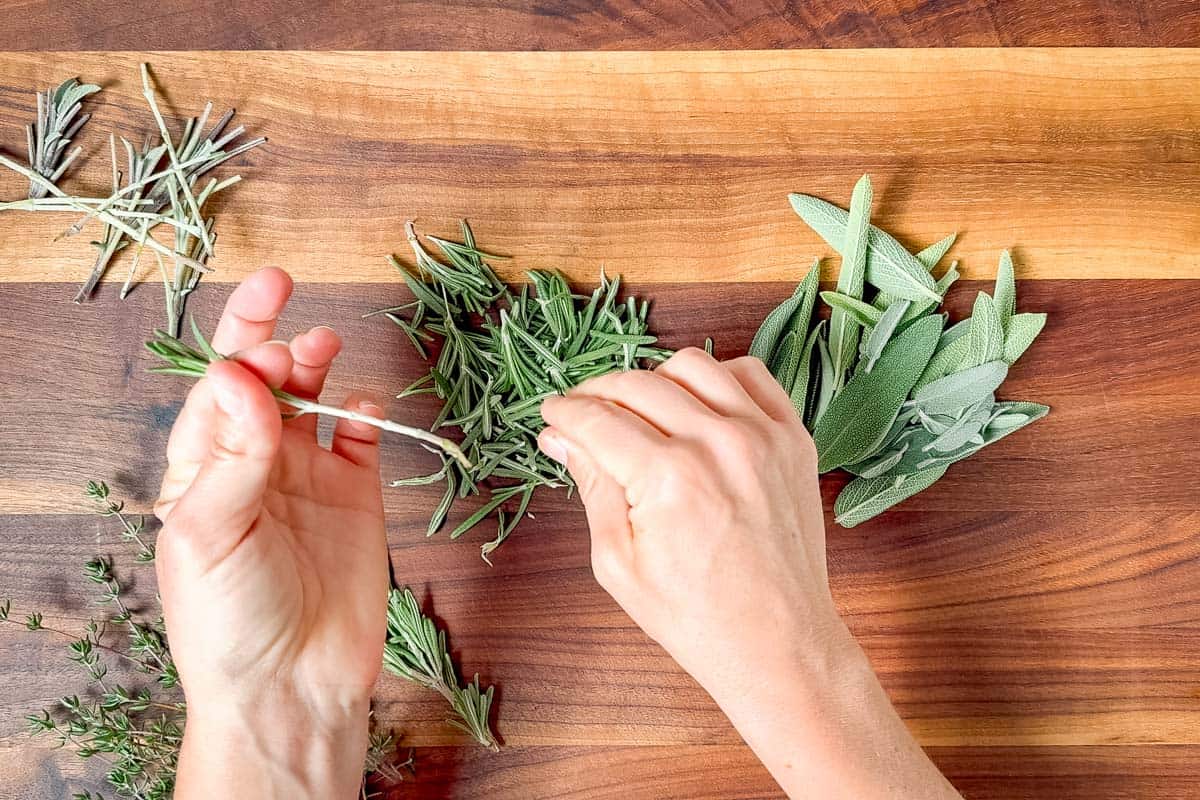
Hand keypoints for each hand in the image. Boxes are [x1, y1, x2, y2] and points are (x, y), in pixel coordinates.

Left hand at [155, 268, 387, 798]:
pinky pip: (361, 439)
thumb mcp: (209, 534)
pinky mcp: (356, 498)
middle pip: (262, 383)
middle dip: (268, 337)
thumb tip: (238, 373)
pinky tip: (365, 403)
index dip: (235, 349)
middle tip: (283, 299)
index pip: (215, 392)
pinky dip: (366, 413)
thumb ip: (233, 454)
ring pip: (312, 401)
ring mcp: (307, 480)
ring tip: (323, 343)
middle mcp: (253, 466)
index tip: (262, 318)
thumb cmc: (229, 622)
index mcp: (202, 473)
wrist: (292, 686)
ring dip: (316, 366)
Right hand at [538, 348, 960, 799]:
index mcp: (669, 477)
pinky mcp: (793, 439)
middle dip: (596, 393)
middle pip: (637, 384)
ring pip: (693, 366)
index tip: (551, 415)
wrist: (778, 643)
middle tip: (581, 412)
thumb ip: (592, 488)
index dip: (564, 413)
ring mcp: (763, 435)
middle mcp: (718, 443)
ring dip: (654, 378)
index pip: (598, 420)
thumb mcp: (619, 563)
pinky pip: (751, 376)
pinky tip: (696, 403)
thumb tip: (560, 439)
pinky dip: (717, 377)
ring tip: (638, 407)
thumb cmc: (696, 617)